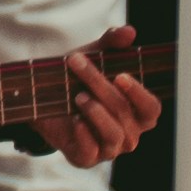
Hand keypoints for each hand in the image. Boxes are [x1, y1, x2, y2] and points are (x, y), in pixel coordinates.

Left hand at [55, 39, 157, 170]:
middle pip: (125, 114)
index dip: (139, 95)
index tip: (120, 76)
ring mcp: (108, 149)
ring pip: (114, 135)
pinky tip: (73, 119)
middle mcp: (128, 134)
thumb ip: (110, 44)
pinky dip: (83, 134)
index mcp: (136, 113)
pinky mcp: (86, 158)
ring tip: (78, 97)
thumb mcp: (92, 58)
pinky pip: (91, 151)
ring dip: (96, 112)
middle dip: (100, 86)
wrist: (39, 99)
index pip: (151, 109)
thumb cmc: (75, 80)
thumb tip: (129, 32)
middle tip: (77, 63)